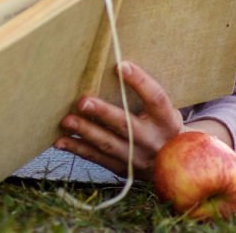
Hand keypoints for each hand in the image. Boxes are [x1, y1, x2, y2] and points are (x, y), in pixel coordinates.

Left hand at [55, 61, 205, 176]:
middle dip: (103, 113)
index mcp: (167, 121)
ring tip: (66, 121)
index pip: (156, 98)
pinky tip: (61, 141)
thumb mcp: (163, 113)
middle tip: (82, 102)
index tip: (121, 65)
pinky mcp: (123, 169)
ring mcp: (138, 158)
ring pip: (108, 144)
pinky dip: (78, 149)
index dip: (140, 82)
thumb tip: (116, 66)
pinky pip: (98, 158)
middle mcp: (153, 140)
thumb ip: (145, 96)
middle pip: (126, 125)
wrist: (174, 164)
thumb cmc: (161, 126)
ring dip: (85, 131)